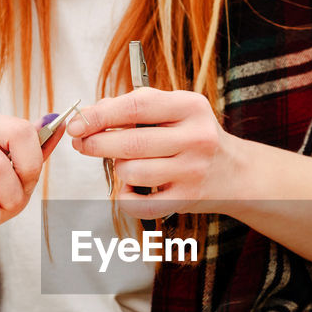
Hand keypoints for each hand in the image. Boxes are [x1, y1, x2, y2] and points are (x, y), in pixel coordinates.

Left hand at [66, 89, 239, 219]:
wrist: (235, 172)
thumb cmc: (194, 136)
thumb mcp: (176, 110)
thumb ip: (136, 106)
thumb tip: (92, 113)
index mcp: (191, 107)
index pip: (136, 107)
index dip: (100, 115)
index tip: (76, 123)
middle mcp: (196, 138)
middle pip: (130, 143)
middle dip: (95, 144)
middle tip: (81, 143)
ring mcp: (192, 172)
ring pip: (132, 172)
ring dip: (119, 169)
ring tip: (127, 164)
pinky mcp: (187, 200)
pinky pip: (140, 205)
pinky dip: (126, 198)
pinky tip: (132, 188)